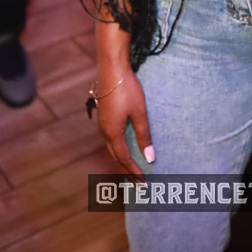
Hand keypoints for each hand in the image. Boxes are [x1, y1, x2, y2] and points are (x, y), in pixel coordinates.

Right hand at [94, 64, 151, 181]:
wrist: (111, 67)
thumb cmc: (127, 89)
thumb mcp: (139, 113)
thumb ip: (144, 136)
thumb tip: (150, 158)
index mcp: (112, 133)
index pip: (124, 158)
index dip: (134, 171)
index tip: (143, 183)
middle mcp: (104, 131)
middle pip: (115, 156)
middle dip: (126, 170)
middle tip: (136, 184)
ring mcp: (101, 123)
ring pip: (111, 148)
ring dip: (121, 160)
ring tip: (130, 170)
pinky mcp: (103, 115)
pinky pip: (109, 138)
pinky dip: (117, 148)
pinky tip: (122, 147)